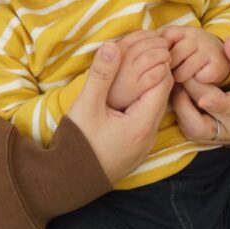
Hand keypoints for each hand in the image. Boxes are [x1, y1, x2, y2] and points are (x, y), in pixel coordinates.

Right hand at [67, 42, 172, 183]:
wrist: (66, 183)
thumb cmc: (77, 144)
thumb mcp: (86, 105)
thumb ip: (101, 75)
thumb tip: (112, 46)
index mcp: (142, 124)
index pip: (163, 84)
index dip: (157, 62)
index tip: (147, 47)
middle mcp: (149, 136)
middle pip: (162, 96)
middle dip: (155, 72)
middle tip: (143, 54)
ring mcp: (143, 146)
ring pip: (155, 109)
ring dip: (148, 88)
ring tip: (134, 71)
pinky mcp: (135, 150)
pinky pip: (147, 120)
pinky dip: (142, 104)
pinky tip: (127, 95)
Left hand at [161, 26, 229, 83]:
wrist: (220, 56)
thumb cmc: (190, 53)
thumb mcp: (177, 44)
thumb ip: (161, 48)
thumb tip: (146, 59)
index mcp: (183, 31)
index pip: (164, 41)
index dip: (161, 55)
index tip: (164, 61)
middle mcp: (197, 36)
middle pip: (173, 57)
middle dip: (169, 69)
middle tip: (171, 73)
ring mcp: (208, 50)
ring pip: (184, 71)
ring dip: (181, 78)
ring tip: (182, 77)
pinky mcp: (217, 64)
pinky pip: (198, 78)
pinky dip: (196, 83)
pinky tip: (197, 79)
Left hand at [170, 38, 229, 144]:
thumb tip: (227, 43)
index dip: (218, 104)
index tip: (203, 98)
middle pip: (208, 118)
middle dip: (190, 94)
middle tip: (178, 70)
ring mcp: (227, 136)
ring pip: (195, 130)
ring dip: (181, 107)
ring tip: (179, 82)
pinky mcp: (215, 138)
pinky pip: (192, 131)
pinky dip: (183, 113)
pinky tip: (182, 93)